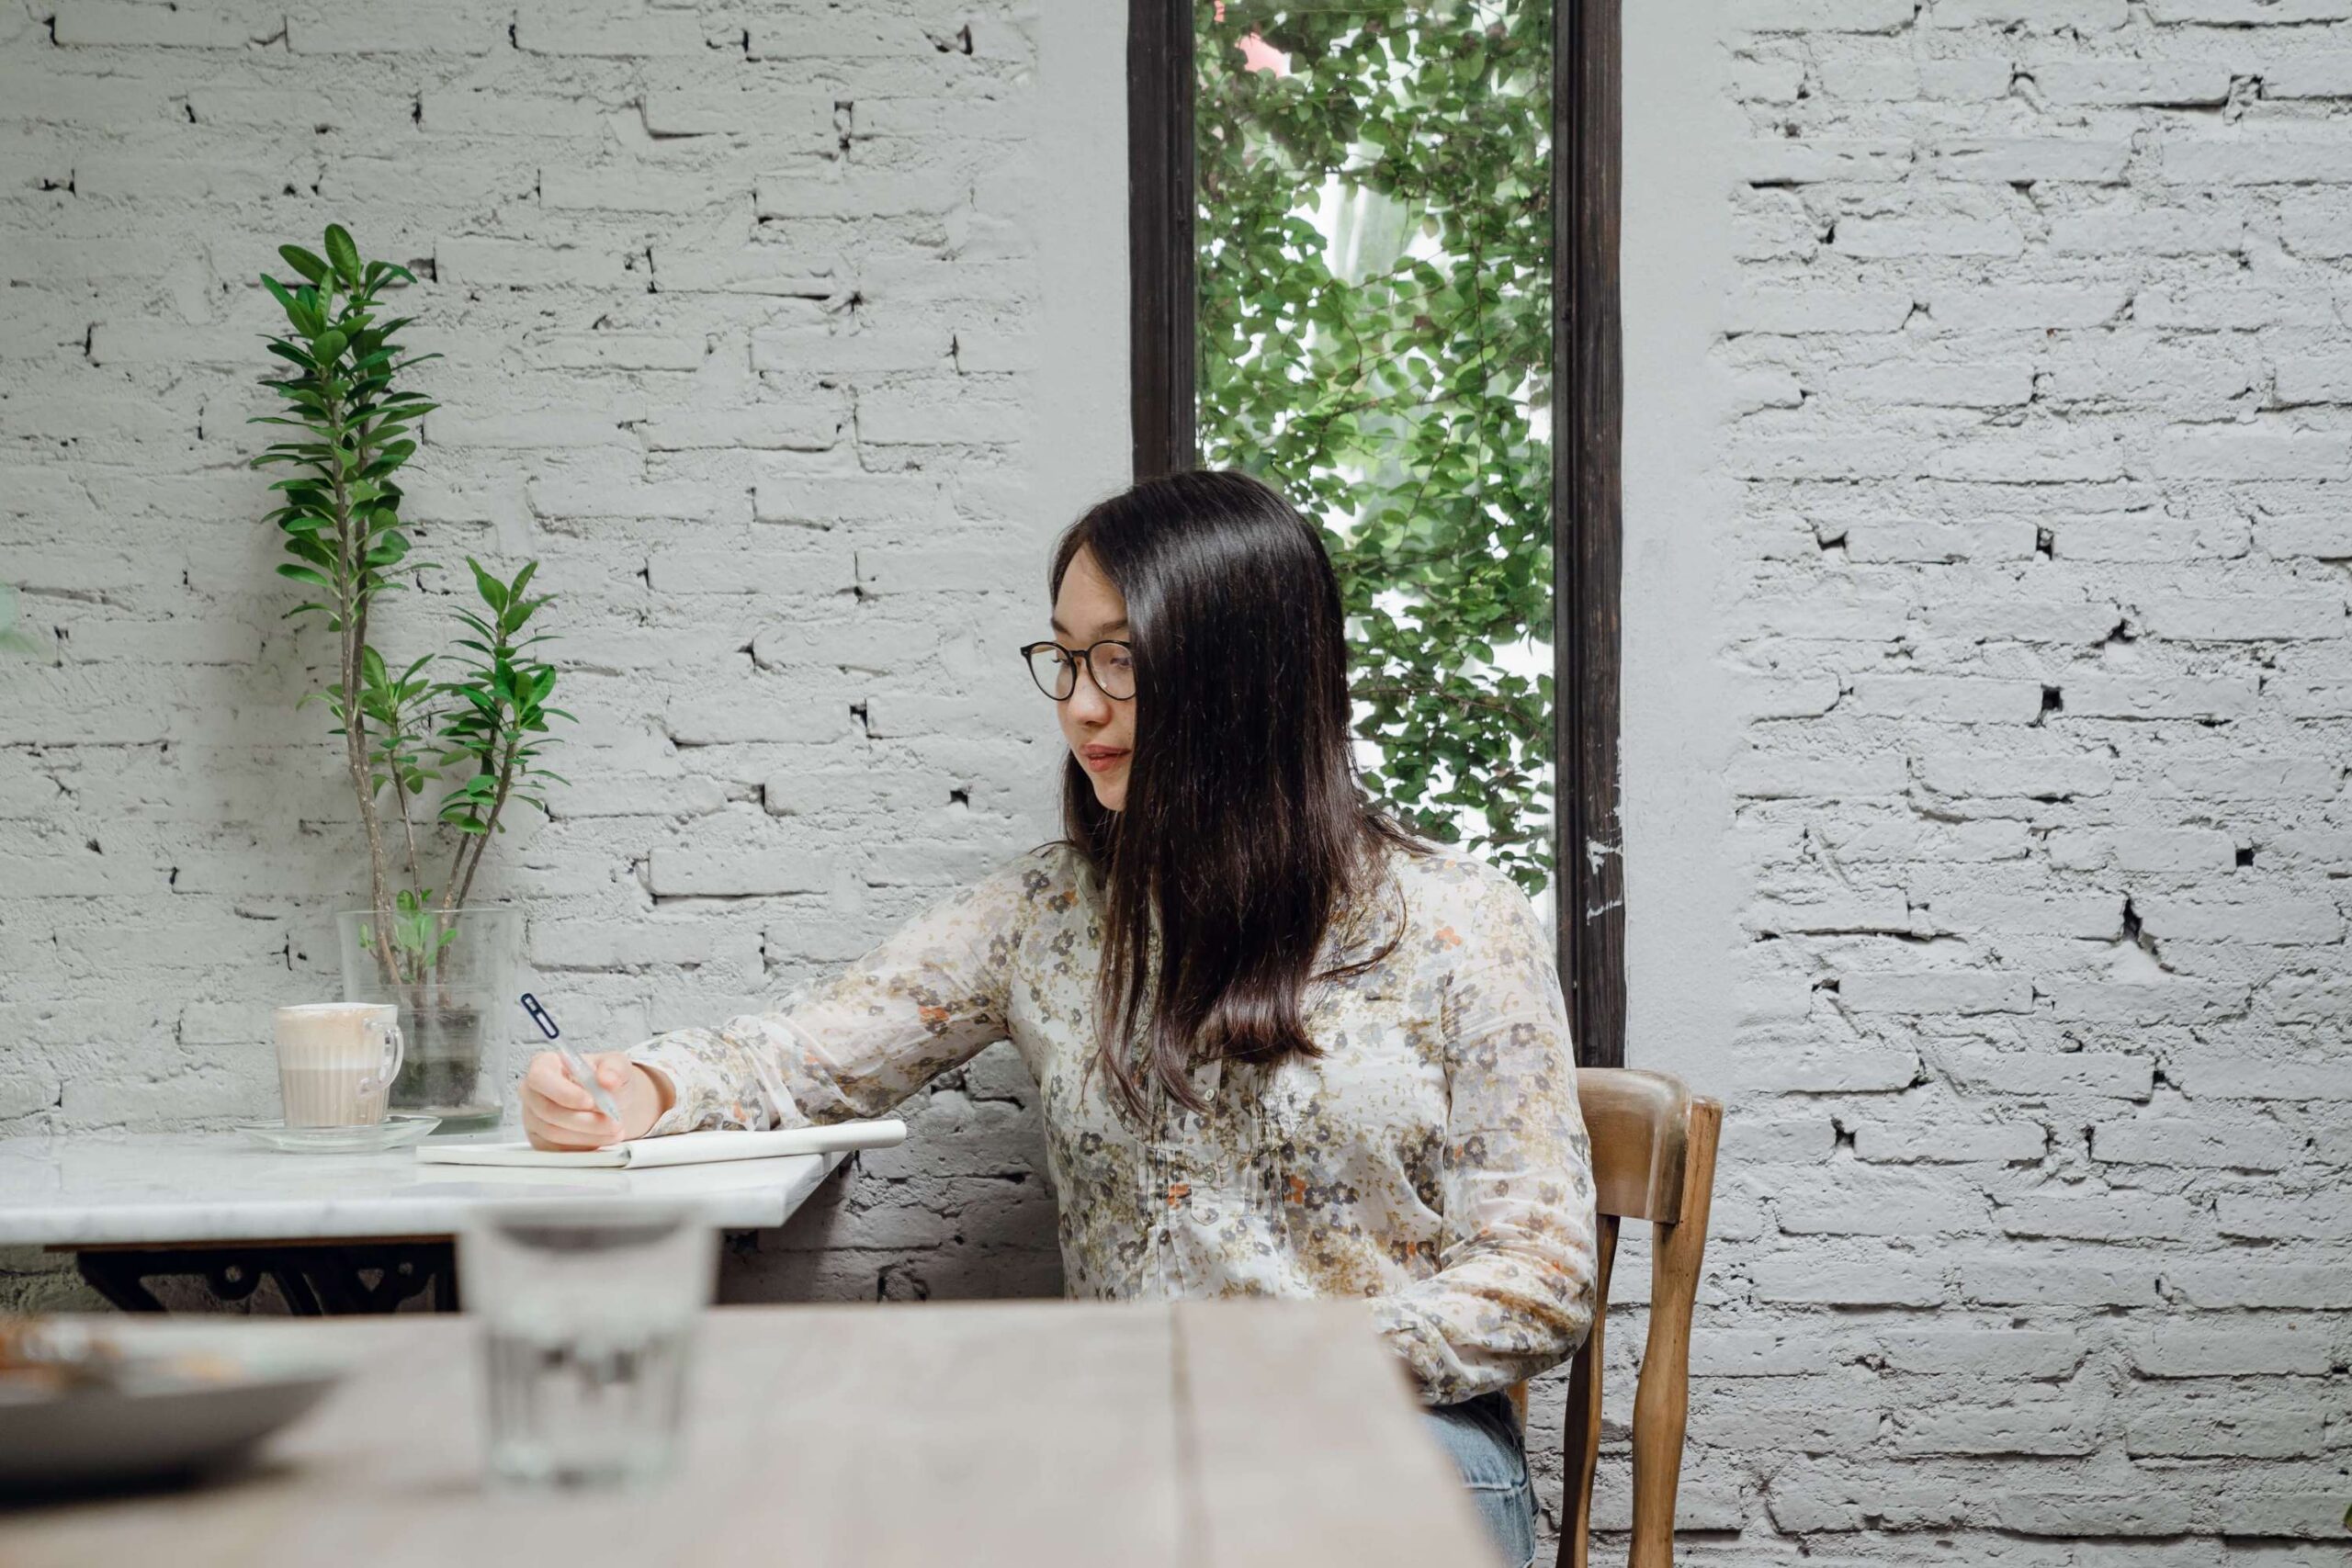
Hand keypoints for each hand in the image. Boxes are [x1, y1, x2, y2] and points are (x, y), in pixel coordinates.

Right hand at [519, 1051, 667, 1149]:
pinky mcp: (541, 1140)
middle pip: (547, 1110)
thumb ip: (614, 1068)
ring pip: (553, 1132)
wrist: (612, 1102)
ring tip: (614, 1129)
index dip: (564, 1092)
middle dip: (584, 1119)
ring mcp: (534, 1117)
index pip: (540, 1077)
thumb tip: (608, 1079)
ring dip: (588, 1134)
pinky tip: (603, 1137)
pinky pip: (558, 1148)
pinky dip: (584, 1145)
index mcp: (545, 1064)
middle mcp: (533, 1091)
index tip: (591, 1101)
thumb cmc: (606, 1080)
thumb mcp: (617, 1065)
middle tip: (612, 1120)